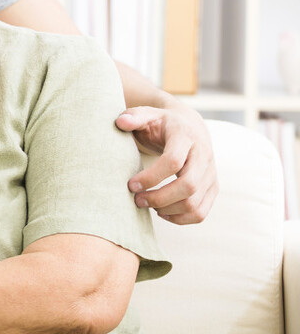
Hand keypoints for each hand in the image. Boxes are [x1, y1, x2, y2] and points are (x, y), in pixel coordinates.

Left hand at [117, 105, 217, 223]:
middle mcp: (204, 156)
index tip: (131, 185)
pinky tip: (161, 212)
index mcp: (186, 137)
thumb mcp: (148, 114)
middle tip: (137, 200)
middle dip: (159, 198)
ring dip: (168, 210)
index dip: (151, 177)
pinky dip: (181, 219)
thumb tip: (120, 122)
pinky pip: (201, 212)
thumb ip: (134, 117)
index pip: (173, 161)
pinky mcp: (213, 188)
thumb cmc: (162, 123)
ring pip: (195, 204)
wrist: (189, 127)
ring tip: (147, 204)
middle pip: (188, 186)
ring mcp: (211, 174)